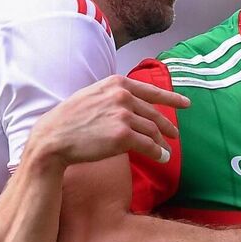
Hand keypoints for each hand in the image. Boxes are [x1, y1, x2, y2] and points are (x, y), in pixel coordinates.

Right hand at [25, 76, 188, 169]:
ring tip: (167, 151)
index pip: (151, 91)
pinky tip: (161, 158)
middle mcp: (123, 96)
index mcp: (117, 83)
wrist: (54, 137)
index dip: (172, 98)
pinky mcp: (123, 136)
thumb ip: (112, 96)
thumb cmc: (69, 119)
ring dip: (162, 143)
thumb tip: (131, 105)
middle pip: (154, 113)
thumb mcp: (92, 95)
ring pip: (152, 131)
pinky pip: (148, 145)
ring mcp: (124, 115)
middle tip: (175, 135)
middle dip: (168, 125)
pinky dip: (158, 153)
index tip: (186, 104)